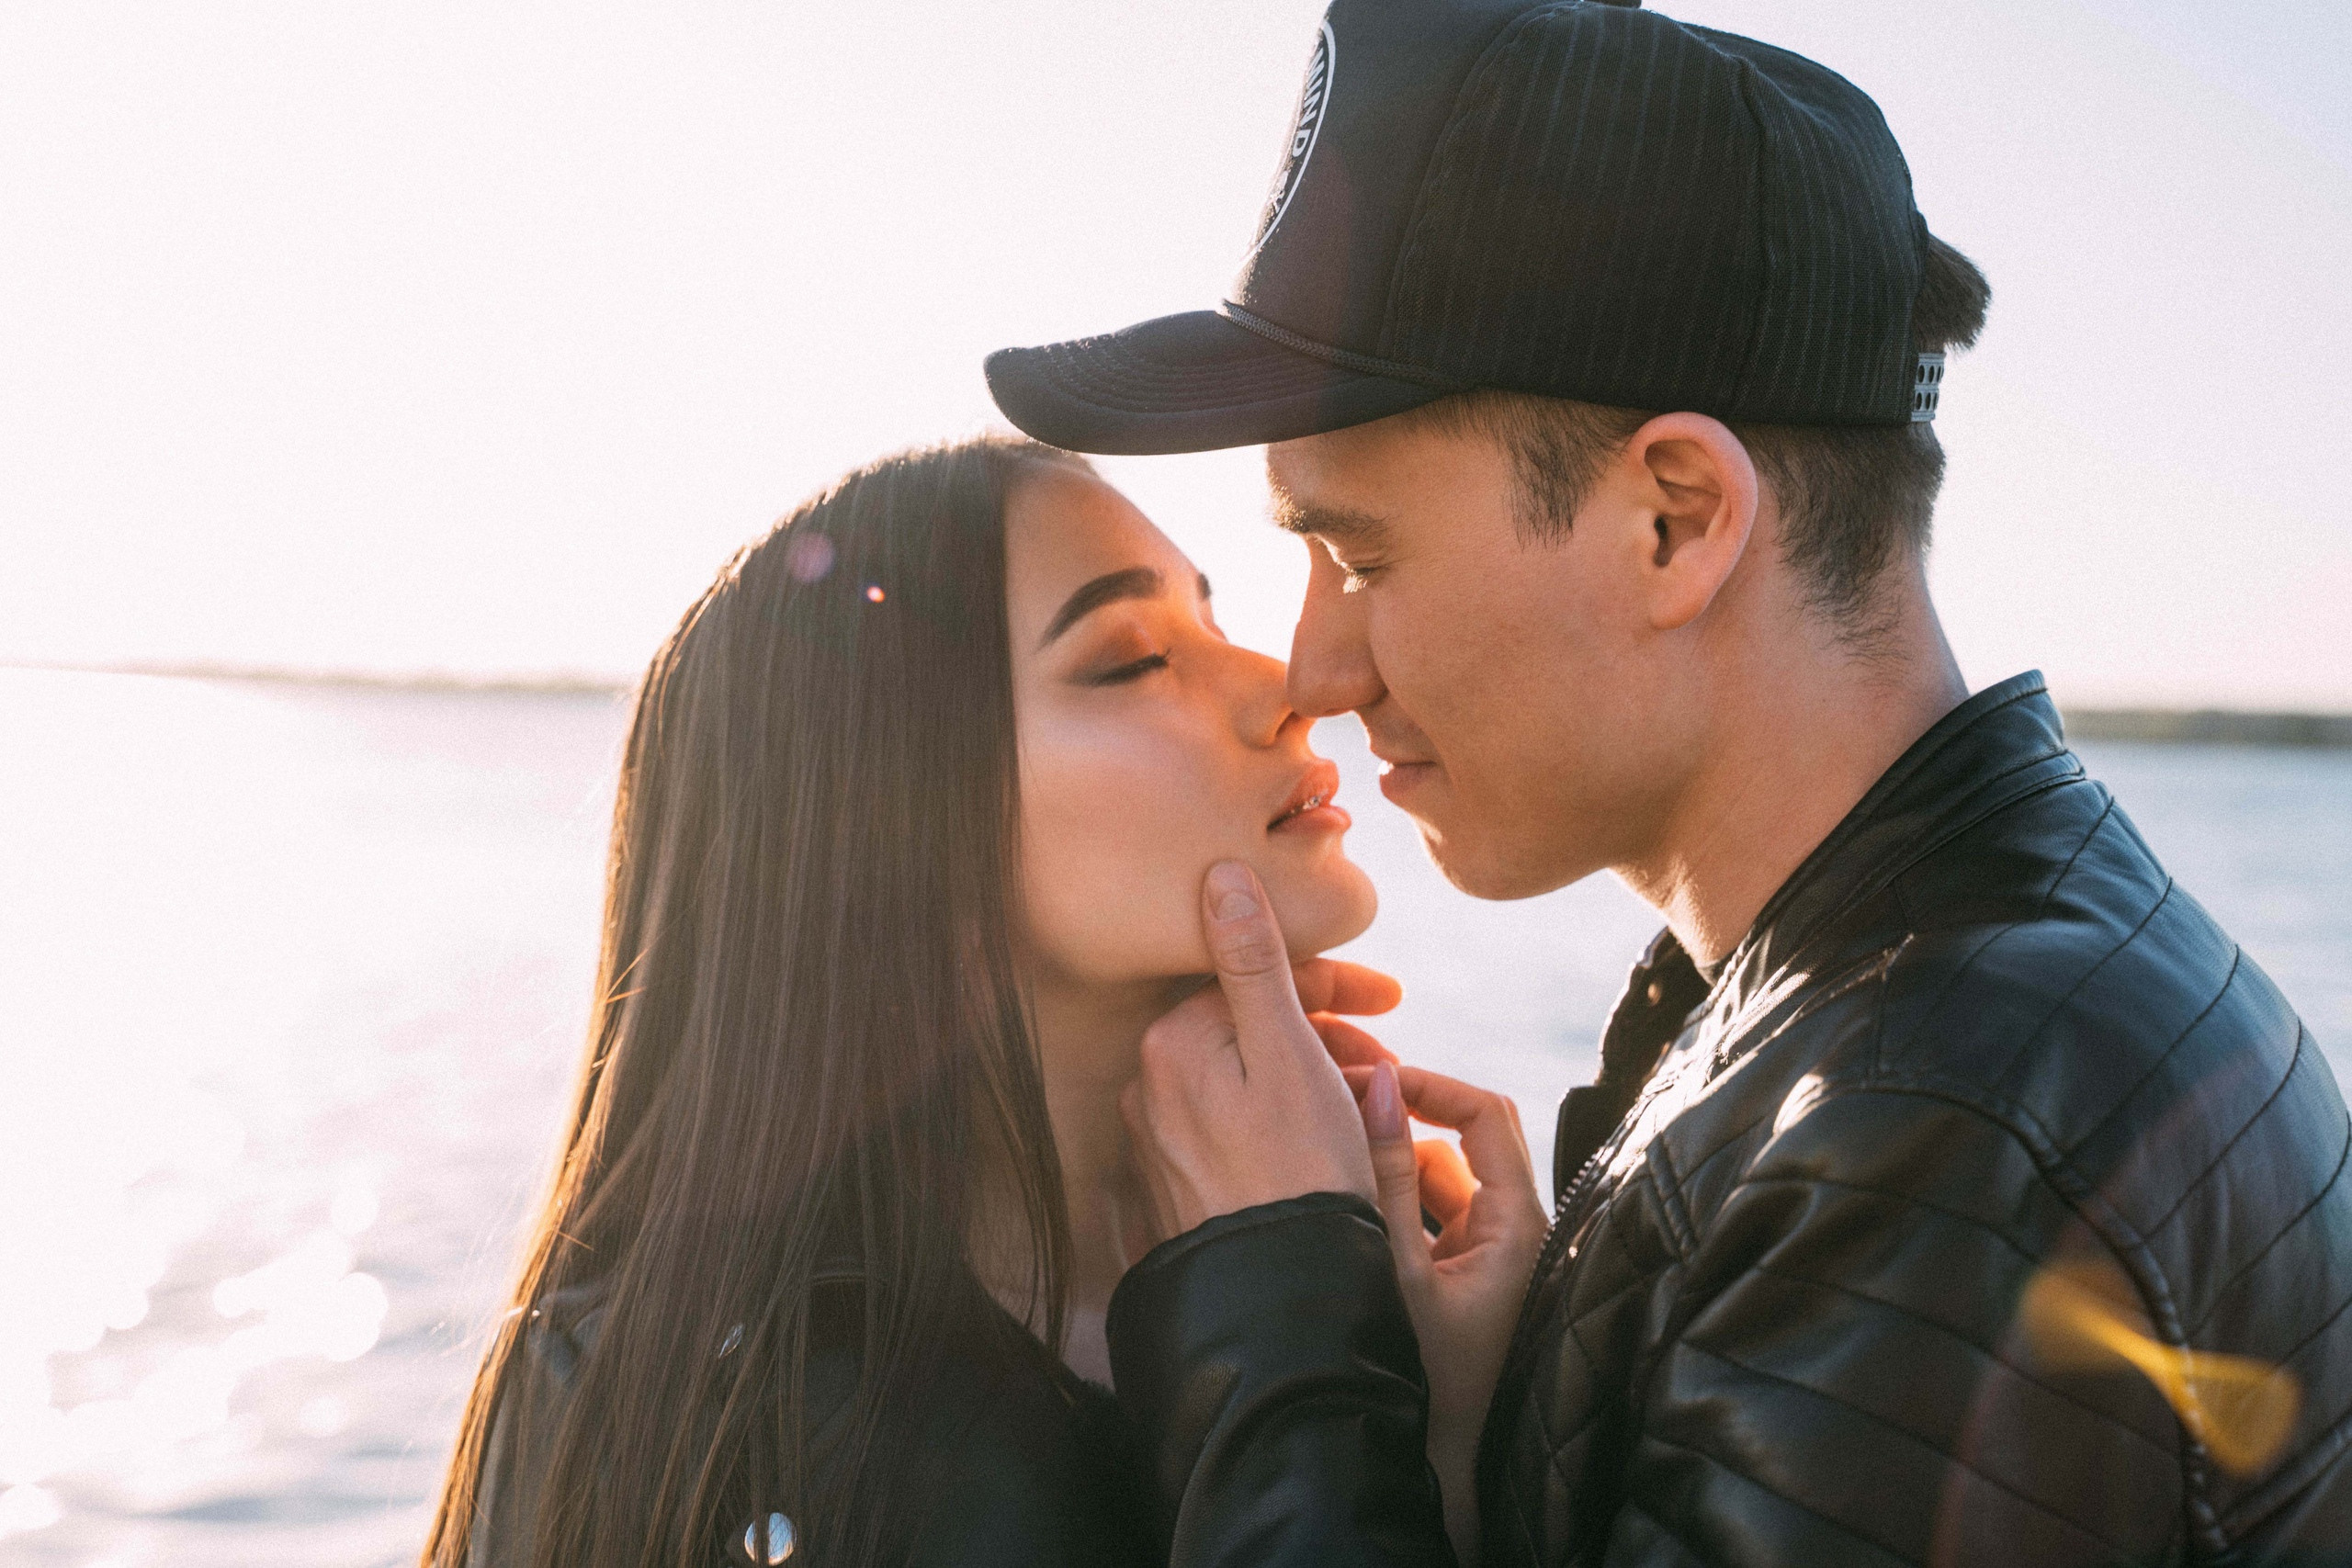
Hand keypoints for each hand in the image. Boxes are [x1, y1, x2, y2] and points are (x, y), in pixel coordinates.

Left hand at [1122, 862, 1400, 1239]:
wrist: (1284, 1303)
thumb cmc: (1299, 1174)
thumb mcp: (1288, 1053)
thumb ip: (1253, 959)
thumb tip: (1218, 870)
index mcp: (1170, 1043)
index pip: (1258, 982)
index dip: (1334, 983)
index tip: (1394, 999)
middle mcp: (1149, 1088)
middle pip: (1253, 1030)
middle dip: (1327, 1032)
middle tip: (1390, 1060)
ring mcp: (1158, 1142)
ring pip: (1250, 1080)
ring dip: (1314, 1076)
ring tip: (1373, 1106)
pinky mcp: (1175, 1188)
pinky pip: (1237, 1129)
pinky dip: (1286, 1120)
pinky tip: (1332, 1141)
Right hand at [1341, 1058, 1546, 1564]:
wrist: (1443, 1468)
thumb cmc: (1428, 1379)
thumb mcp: (1397, 1266)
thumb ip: (1387, 1172)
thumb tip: (1377, 1084)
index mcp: (1518, 1224)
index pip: (1485, 1112)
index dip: (1429, 1084)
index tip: (1369, 1081)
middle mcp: (1514, 1231)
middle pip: (1466, 1135)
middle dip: (1406, 1116)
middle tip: (1342, 1102)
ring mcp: (1489, 1254)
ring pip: (1442, 1175)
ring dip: (1394, 1161)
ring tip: (1333, 1150)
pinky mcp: (1463, 1276)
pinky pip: (1431, 1212)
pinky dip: (1394, 1199)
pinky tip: (1345, 1203)